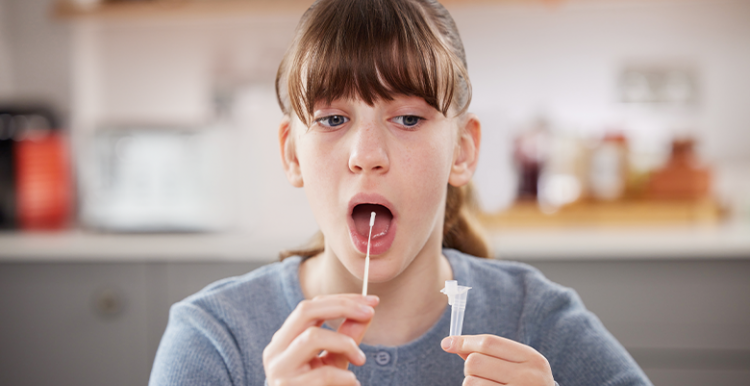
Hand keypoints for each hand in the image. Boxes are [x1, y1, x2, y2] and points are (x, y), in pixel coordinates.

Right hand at [263, 294, 378, 385]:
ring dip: (345, 342)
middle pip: (306, 310)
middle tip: (369, 313)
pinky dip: (345, 376)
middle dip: (343, 307)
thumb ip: (347, 337)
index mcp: (284, 340)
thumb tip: (367, 312)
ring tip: (360, 359)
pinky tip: (352, 383)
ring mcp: (279, 371)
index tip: (371, 302)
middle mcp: (275, 351)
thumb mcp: (334, 361)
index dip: (342, 299)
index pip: (310, 306)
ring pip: (313, 337)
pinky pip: (323, 374)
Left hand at [441, 334, 553, 385]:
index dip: (464, 341)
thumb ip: (489, 353)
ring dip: (472, 384)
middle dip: (470, 367)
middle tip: (482, 375)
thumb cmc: (526, 384)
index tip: (447, 343)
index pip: (489, 343)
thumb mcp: (517, 365)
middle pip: (475, 361)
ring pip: (470, 382)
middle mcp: (528, 377)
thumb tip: (451, 343)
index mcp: (532, 358)